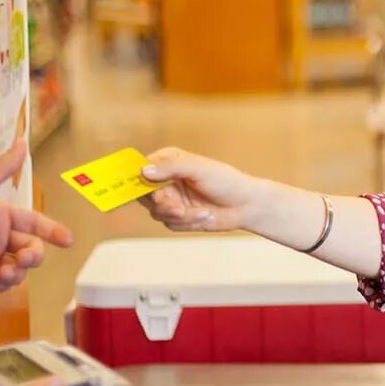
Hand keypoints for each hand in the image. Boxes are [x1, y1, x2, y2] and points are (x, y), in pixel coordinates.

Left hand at [0, 143, 73, 294]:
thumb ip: (1, 169)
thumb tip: (23, 142)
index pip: (34, 222)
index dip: (52, 231)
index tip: (68, 241)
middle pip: (31, 248)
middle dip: (33, 256)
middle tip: (24, 259)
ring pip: (20, 269)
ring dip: (16, 273)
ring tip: (1, 273)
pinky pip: (3, 284)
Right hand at [139, 148, 263, 233]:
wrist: (246, 205)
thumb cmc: (225, 181)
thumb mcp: (199, 168)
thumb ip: (171, 167)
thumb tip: (144, 171)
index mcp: (168, 161)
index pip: (141, 169)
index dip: (138, 181)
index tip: (145, 190)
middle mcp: (166, 180)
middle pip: (144, 196)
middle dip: (163, 205)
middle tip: (178, 209)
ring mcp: (171, 199)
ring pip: (157, 213)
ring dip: (181, 216)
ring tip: (203, 212)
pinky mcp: (178, 216)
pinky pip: (170, 224)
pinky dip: (188, 223)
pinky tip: (205, 216)